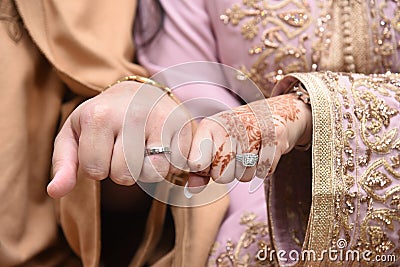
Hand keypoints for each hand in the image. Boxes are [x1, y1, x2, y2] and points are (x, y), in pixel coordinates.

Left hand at [47, 81, 192, 197]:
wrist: (140, 93)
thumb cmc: (104, 118)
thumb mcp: (76, 133)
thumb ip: (63, 163)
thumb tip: (55, 192)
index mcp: (99, 116)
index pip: (95, 171)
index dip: (98, 167)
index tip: (103, 149)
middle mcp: (132, 115)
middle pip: (124, 175)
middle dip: (122, 170)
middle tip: (125, 150)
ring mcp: (161, 120)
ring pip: (152, 173)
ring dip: (146, 170)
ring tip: (143, 151)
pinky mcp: (183, 127)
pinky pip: (175, 166)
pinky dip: (168, 164)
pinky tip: (161, 148)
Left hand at [187, 93, 311, 187]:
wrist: (272, 112)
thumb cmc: (237, 132)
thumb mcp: (214, 143)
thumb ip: (201, 168)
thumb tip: (192, 190)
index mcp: (210, 126)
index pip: (196, 163)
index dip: (202, 169)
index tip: (206, 163)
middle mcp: (230, 125)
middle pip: (221, 176)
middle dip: (227, 173)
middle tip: (233, 156)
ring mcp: (254, 130)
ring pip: (243, 177)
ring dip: (246, 171)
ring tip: (249, 152)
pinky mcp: (275, 136)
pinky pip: (263, 172)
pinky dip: (262, 169)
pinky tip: (262, 153)